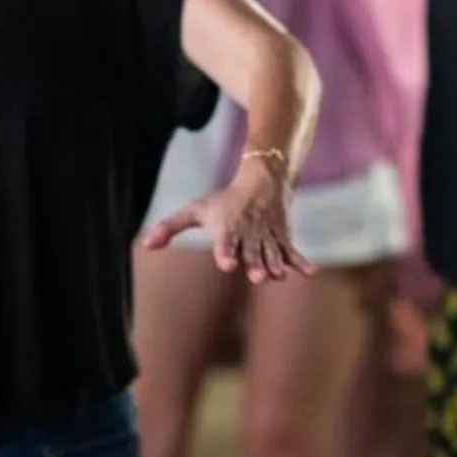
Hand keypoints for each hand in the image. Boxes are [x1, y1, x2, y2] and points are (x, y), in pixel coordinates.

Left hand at [140, 151, 315, 283]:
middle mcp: (248, 234)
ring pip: (272, 253)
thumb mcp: (196, 210)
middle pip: (251, 251)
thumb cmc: (224, 201)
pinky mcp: (282, 238)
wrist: (262, 180)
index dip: (225, 252)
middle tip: (256, 277)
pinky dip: (301, 262)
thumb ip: (170, 227)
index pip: (225, 242)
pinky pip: (292, 251)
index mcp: (228, 228)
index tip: (225, 263)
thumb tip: (146, 244)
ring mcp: (267, 237)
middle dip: (254, 263)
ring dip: (275, 264)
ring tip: (278, 276)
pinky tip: (310, 273)